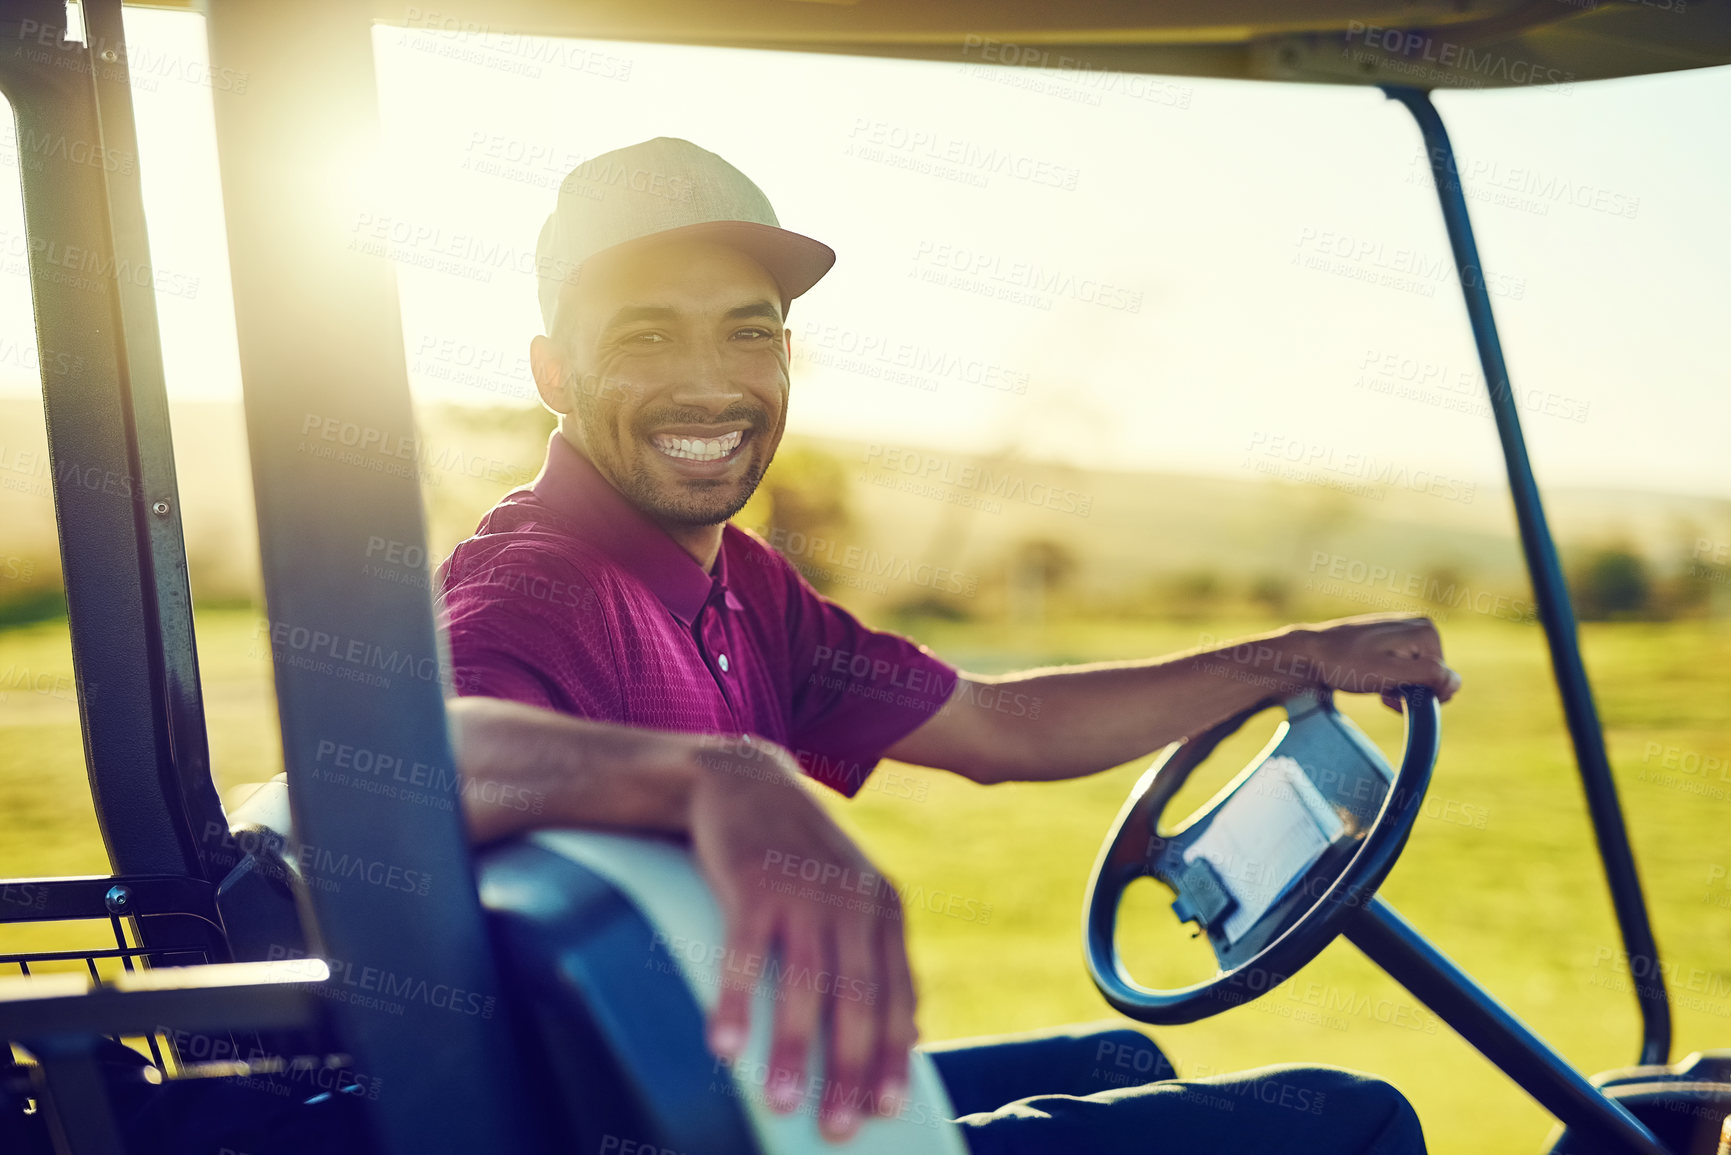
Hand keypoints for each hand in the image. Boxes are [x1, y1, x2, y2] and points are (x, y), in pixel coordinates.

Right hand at [683, 733, 916, 1141]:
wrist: (743, 779)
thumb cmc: (798, 854)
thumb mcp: (853, 895)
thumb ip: (882, 958)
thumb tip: (918, 1033)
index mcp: (883, 909)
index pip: (896, 997)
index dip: (891, 1057)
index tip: (883, 1113)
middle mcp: (852, 900)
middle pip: (858, 1000)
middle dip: (847, 1070)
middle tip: (834, 1128)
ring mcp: (804, 890)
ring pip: (805, 984)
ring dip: (793, 1049)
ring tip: (780, 1103)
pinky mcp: (754, 881)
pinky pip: (745, 954)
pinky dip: (737, 1004)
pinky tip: (725, 1048)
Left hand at [1295, 613, 1461, 709]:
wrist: (1309, 653)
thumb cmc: (1345, 664)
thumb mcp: (1390, 674)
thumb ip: (1427, 676)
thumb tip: (1457, 681)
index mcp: (1427, 630)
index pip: (1444, 680)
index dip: (1422, 696)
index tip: (1391, 695)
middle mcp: (1422, 624)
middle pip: (1433, 676)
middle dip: (1412, 691)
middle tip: (1382, 691)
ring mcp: (1406, 631)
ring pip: (1419, 675)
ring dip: (1402, 689)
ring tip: (1376, 687)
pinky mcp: (1393, 640)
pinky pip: (1406, 669)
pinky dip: (1394, 681)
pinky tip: (1375, 681)